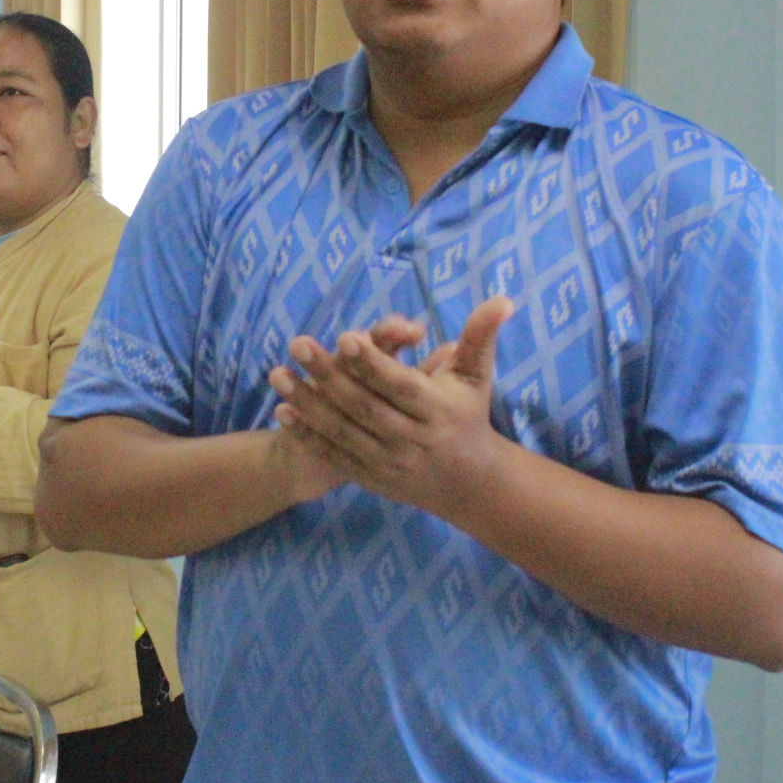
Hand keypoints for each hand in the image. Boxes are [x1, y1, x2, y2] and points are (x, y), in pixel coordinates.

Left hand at [268, 298, 515, 514]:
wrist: (468, 483)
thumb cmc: (469, 415)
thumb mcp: (475, 377)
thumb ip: (481, 336)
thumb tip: (504, 299)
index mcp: (437, 410)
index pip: (400, 385)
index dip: (373, 362)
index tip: (344, 337)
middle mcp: (412, 439)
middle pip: (365, 406)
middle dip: (329, 376)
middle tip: (297, 343)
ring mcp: (388, 462)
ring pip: (343, 431)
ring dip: (308, 404)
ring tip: (278, 374)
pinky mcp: (370, 478)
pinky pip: (335, 455)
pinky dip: (307, 436)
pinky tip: (281, 412)